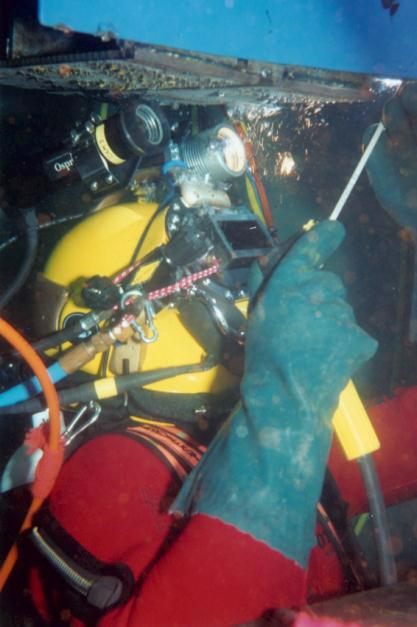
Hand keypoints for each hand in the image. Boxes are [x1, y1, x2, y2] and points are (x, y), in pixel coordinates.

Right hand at [172, 221, 376, 566]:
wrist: (284, 399)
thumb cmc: (263, 359)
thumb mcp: (256, 316)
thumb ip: (264, 283)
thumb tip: (274, 256)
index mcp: (285, 289)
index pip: (307, 253)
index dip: (321, 238)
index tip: (333, 228)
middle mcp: (314, 296)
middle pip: (328, 284)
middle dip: (320, 297)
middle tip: (304, 325)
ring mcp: (340, 318)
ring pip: (341, 309)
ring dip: (331, 321)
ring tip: (313, 347)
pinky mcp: (359, 338)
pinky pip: (354, 331)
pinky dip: (345, 341)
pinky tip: (329, 357)